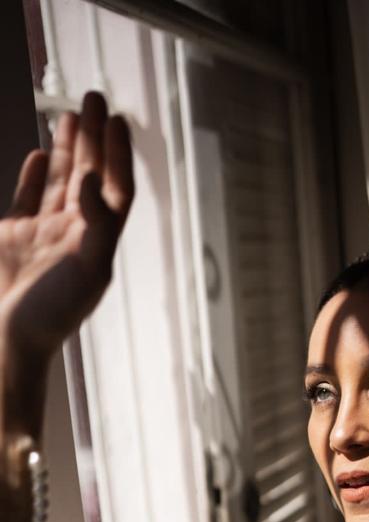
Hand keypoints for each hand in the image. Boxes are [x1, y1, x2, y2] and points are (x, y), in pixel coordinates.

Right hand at [0, 91, 133, 359]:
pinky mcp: (16, 238)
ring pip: (60, 181)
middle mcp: (75, 234)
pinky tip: (38, 154)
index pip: (115, 189)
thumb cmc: (53, 312)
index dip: (118, 156)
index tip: (118, 121)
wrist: (9, 337)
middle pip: (90, 176)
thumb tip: (91, 180)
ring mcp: (45, 235)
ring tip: (71, 112)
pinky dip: (35, 175)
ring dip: (66, 149)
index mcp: (97, 241)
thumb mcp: (87, 270)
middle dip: (94, 139)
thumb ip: (97, 224)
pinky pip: (29, 198)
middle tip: (96, 98)